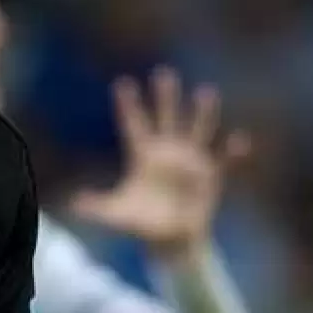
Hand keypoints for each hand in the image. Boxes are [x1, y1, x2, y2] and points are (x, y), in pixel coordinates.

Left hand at [70, 67, 249, 262]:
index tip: (122, 83)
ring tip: (206, 91)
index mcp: (141, 156)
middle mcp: (167, 152)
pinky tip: (239, 140)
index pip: (133, 125)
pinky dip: (232, 152)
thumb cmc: (141, 224)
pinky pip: (223, 160)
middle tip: (163, 72)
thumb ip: (97, 207)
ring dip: (202, 113)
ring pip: (196, 130)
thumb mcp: (116, 214)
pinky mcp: (210, 176)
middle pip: (165, 118)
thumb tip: (73, 204)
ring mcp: (190, 162)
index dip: (127, 106)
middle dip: (164, 97)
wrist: (171, 240)